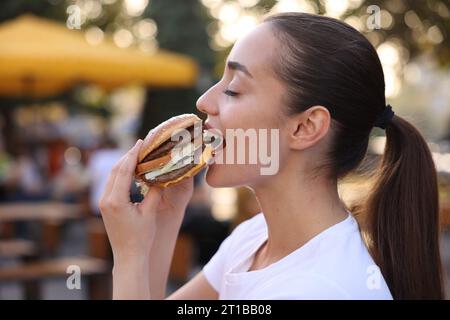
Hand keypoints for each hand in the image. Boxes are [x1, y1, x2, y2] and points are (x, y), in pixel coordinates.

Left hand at [98, 139, 193, 259]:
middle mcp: (106, 200)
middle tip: (139, 145)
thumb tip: (159, 175)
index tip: (140, 143)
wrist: (129, 256)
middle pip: (115, 171)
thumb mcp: (150, 213)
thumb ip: (154, 192)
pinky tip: (130, 171)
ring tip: (136, 154)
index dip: (132, 155)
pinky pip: (112, 184)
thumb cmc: (141, 237)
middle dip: (127, 156)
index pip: (123, 171)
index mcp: (116, 201)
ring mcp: (103, 203)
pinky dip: (121, 175)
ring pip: (112, 177)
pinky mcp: (105, 207)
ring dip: (123, 165)